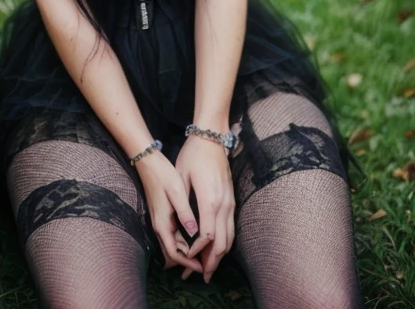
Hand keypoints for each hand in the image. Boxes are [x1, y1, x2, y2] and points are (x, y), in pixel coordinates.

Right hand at [134, 151, 202, 275]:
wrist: (148, 162)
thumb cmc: (163, 175)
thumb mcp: (176, 192)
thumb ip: (185, 213)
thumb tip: (195, 233)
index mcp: (162, 224)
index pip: (174, 253)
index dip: (187, 263)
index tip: (202, 267)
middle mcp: (159, 226)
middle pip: (172, 253)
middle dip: (187, 261)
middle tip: (205, 264)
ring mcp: (160, 221)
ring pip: (173, 245)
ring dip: (185, 252)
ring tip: (203, 254)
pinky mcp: (162, 215)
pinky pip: (173, 235)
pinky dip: (183, 242)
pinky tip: (194, 238)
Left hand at [175, 135, 234, 283]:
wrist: (211, 137)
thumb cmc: (193, 155)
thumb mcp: (182, 176)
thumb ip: (185, 205)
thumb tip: (186, 230)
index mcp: (210, 199)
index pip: (208, 235)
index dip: (198, 250)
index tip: (188, 259)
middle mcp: (224, 204)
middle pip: (222, 242)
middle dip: (212, 262)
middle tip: (201, 277)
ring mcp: (230, 202)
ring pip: (230, 237)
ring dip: (220, 255)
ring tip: (209, 269)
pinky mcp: (232, 199)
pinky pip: (231, 227)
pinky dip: (225, 243)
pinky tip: (216, 249)